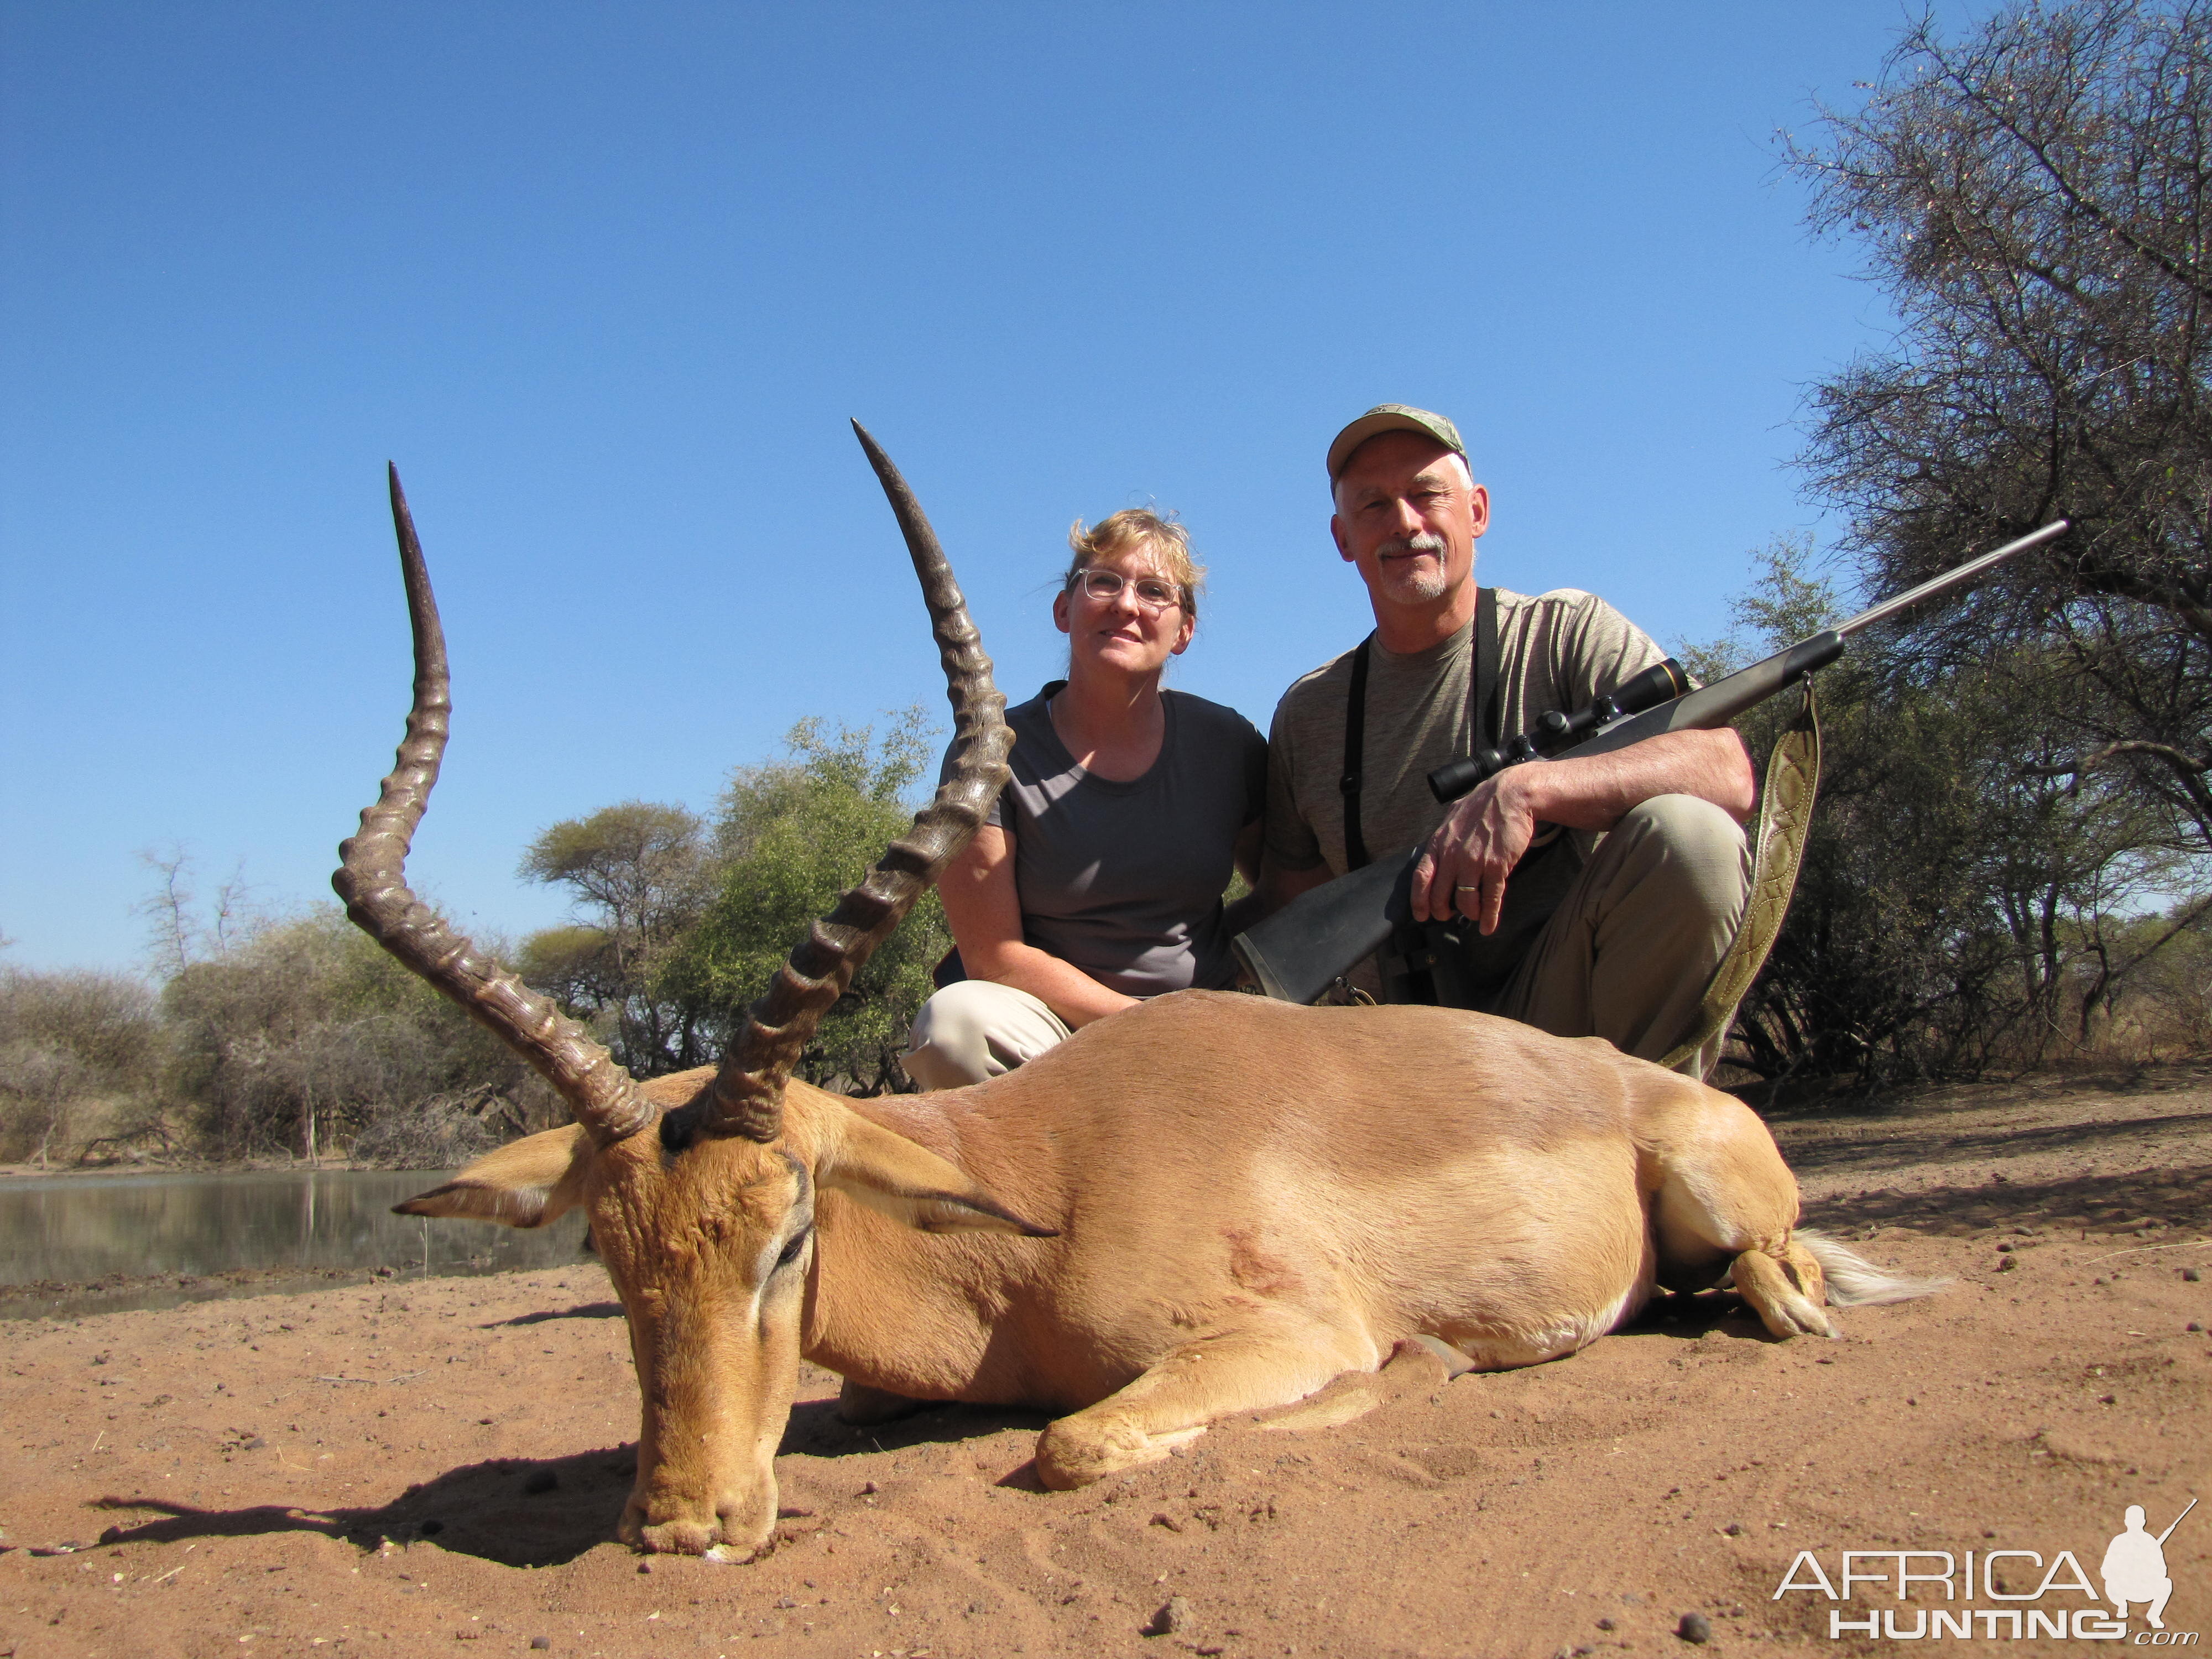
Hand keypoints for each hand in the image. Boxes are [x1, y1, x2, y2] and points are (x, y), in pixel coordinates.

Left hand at [1408, 769, 1539, 930]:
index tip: (1421, 914)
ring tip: (1472, 915)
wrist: (1510, 795)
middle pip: (1440, 895)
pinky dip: (1489, 917)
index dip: (1419, 901)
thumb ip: (1443, 839)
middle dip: (1443, 911)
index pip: (1421, 878)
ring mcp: (1474, 862)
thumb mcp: (1453, 818)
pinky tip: (1488, 926)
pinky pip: (1489, 899)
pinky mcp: (1497, 867)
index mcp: (1439, 843)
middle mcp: (1453, 855)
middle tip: (1448, 916)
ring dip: (1468, 913)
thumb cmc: (1482, 806)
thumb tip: (1435, 852)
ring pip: (1464, 901)